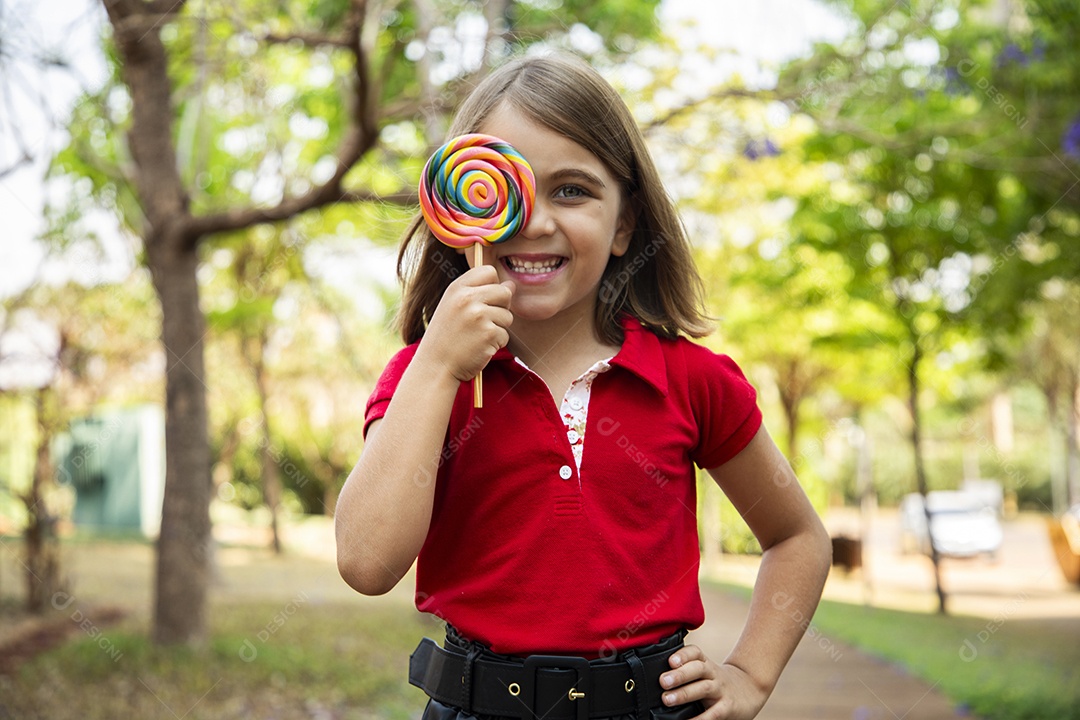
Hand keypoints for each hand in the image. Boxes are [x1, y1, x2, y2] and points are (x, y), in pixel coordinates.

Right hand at [419, 265, 514, 383]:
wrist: (436, 366)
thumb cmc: (446, 337)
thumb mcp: (454, 308)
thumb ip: (480, 293)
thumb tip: (511, 285)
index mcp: (457, 288)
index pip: (489, 271)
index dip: (492, 285)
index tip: (483, 300)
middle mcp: (467, 298)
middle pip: (504, 292)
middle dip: (500, 308)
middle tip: (483, 322)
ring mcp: (479, 316)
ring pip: (508, 315)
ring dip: (498, 328)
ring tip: (478, 336)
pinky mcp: (489, 334)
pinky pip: (505, 335)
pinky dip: (496, 344)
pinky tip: (479, 347)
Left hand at [658, 644, 768, 719]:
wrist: (749, 689)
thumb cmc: (717, 681)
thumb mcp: (704, 671)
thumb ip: (685, 670)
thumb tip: (656, 678)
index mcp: (705, 663)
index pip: (695, 653)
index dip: (683, 655)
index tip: (670, 660)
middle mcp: (713, 674)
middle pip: (698, 669)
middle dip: (680, 674)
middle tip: (662, 681)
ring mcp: (721, 690)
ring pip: (704, 688)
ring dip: (684, 693)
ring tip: (667, 699)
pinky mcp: (728, 707)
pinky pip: (713, 713)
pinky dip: (699, 718)